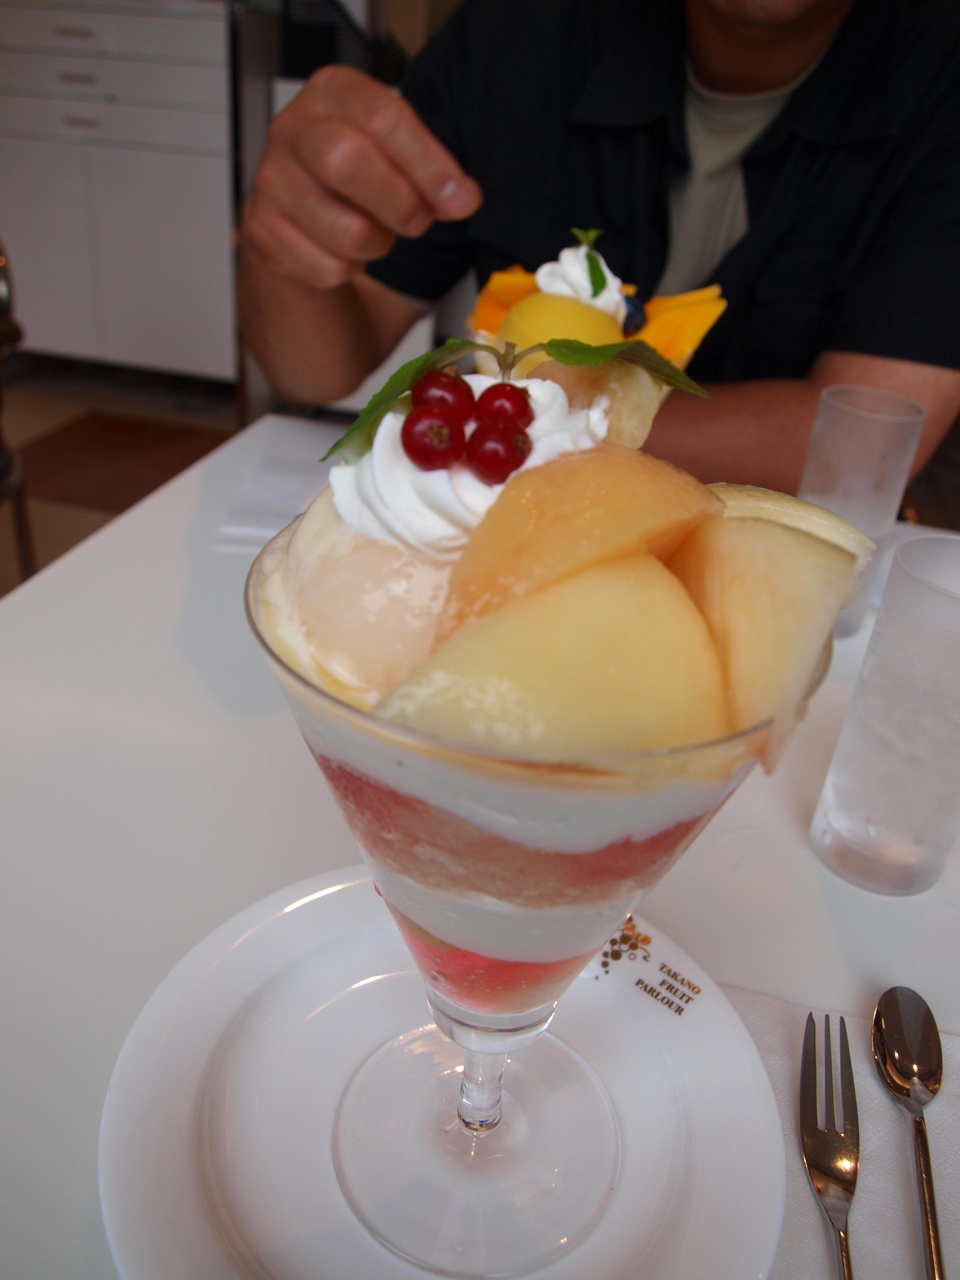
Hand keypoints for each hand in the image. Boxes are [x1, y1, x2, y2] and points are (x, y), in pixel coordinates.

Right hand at [241, 65, 481, 290]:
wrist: (299, 212)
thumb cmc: (353, 174)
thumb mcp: (393, 150)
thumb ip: (431, 169)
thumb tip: (461, 198)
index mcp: (332, 92)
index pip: (382, 117)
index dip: (430, 165)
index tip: (461, 199)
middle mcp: (294, 129)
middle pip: (348, 162)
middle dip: (401, 203)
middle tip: (418, 219)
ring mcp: (272, 182)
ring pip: (347, 230)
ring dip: (379, 243)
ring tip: (375, 230)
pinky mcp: (265, 231)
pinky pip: (329, 267)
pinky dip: (350, 268)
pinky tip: (344, 247)